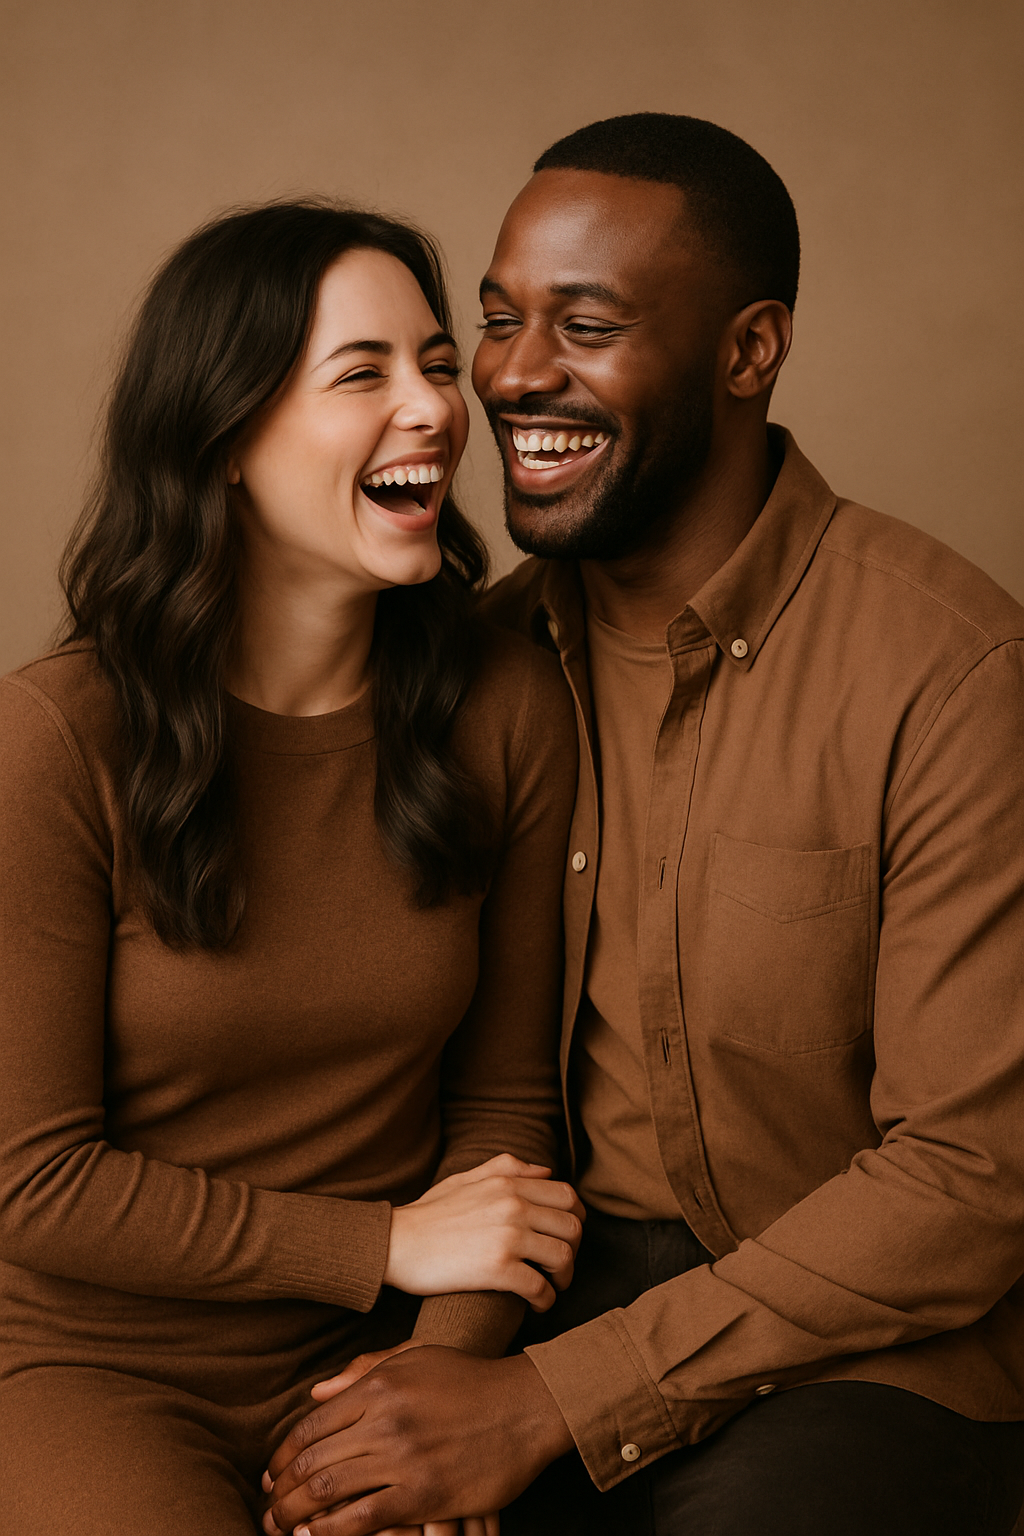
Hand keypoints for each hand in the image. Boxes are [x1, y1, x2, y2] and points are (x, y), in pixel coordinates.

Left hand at [263, 1347, 573, 1534]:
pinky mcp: (422, 1494)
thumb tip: (316, 1392)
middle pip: (314, 1460)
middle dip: (282, 1489)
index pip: (312, 1424)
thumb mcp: (414, 1358)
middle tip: (268, 1508)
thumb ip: (364, 1371)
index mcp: (378, 1385)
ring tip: (281, 1526)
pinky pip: (363, 1519)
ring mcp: (403, 1458)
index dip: (284, 1453)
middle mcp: (383, 1420)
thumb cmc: (469, 1379)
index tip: (272, 1472)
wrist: (524, 1406)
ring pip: (330, 1491)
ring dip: (295, 1514)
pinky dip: (331, 1531)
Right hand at [383, 1154, 583, 1310]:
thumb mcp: (465, 1178)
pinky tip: (535, 1305)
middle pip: (573, 1227)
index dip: (576, 1219)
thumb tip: (545, 1169)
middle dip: (574, 1251)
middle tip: (559, 1267)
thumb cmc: (428, 1214)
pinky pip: (540, 1288)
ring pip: (563, 1257)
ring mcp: (507, 1236)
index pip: (567, 1196)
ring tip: (550, 1287)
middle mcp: (514, 1205)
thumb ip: (506, 1168)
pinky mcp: (497, 1269)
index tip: (567, 1237)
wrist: (395, 1243)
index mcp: (508, 1183)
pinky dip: (545, 1301)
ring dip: (563, 1279)